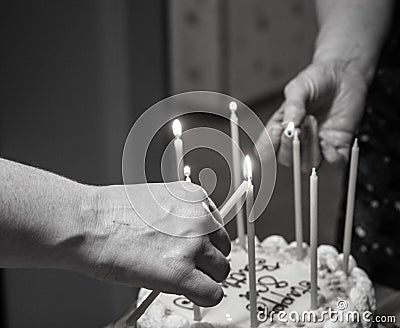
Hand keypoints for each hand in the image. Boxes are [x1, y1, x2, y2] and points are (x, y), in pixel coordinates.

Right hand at [79, 182, 230, 306]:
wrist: (89, 222)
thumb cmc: (112, 212)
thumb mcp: (158, 200)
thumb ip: (181, 217)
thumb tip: (189, 237)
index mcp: (194, 198)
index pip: (217, 226)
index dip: (206, 241)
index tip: (198, 250)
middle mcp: (200, 219)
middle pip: (223, 249)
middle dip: (207, 259)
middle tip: (187, 265)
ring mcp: (193, 245)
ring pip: (220, 271)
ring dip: (204, 277)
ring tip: (179, 276)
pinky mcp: (182, 273)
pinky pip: (212, 294)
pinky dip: (202, 296)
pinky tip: (187, 292)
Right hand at [257, 60, 367, 170]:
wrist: (343, 72)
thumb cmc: (317, 79)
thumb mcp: (298, 88)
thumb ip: (292, 107)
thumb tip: (288, 126)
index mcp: (281, 128)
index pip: (267, 149)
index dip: (267, 147)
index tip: (276, 131)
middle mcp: (298, 140)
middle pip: (287, 160)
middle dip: (290, 146)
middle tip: (297, 126)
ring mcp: (318, 145)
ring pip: (308, 164)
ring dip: (309, 147)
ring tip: (312, 121)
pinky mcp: (339, 145)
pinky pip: (334, 162)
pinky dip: (330, 156)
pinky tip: (327, 140)